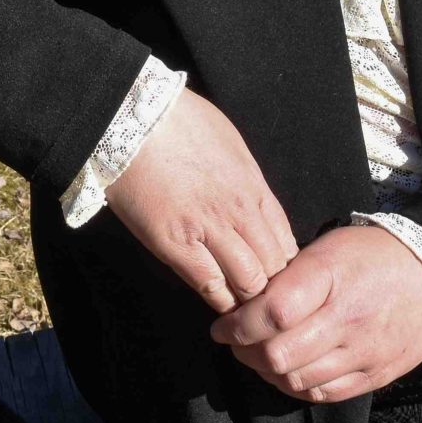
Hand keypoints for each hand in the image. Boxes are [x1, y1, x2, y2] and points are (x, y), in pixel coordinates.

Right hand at [103, 90, 297, 313]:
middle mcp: (240, 212)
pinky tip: (218, 302)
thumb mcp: (232, 146)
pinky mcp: (175, 245)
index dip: (283, 265)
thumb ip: (248, 181)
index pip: (287, 243)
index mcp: (255, 188)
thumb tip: (255, 206)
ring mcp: (209, 230)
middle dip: (270, 286)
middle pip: (273, 268)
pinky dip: (219, 300)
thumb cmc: (179, 123)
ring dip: (246, 297)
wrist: (133, 119)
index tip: (271, 272)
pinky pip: (210, 285)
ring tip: (240, 304)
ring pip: (248, 282)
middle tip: (258, 296)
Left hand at [209, 225, 421, 402]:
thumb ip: (288, 277)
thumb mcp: (326, 248)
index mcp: (330, 279)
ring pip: (298, 380)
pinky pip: (326, 394)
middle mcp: (347, 320)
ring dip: (268, 372)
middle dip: (246, 352)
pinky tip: (289, 372)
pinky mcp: (377, 374)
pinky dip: (298, 387)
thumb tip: (248, 303)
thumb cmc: (371, 254)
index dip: (237, 325)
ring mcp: (365, 352)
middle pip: (279, 355)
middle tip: (236, 342)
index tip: (221, 326)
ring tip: (259, 357)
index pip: (272, 314)